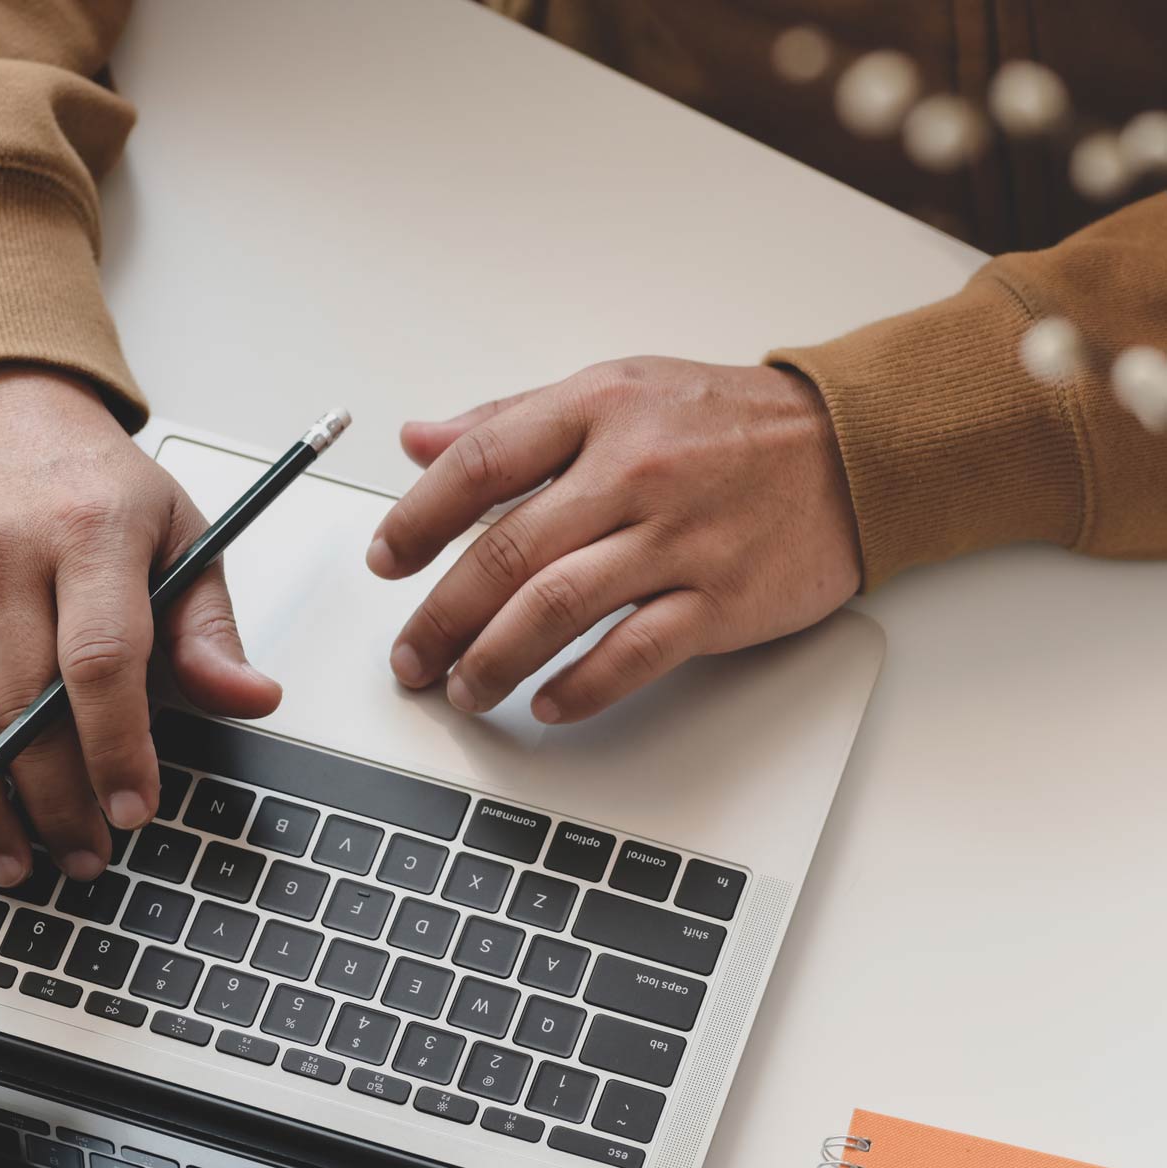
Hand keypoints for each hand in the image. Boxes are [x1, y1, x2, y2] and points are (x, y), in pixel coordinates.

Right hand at [0, 367, 279, 884]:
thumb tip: (252, 699)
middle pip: (24, 705)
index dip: (119, 749)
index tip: (134, 809)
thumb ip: (207, 624)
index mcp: (87, 532)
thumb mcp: (173, 526)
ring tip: (14, 861)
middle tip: (87, 855)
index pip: (101, 661)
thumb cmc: (84, 475)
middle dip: (58, 801)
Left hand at [367, 358, 860, 721]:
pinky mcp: (722, 598)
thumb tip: (417, 440)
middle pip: (506, 552)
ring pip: (557, 607)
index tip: (385, 561)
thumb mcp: (614, 391)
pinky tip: (545, 703)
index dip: (418, 519)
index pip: (480, 463)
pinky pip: (634, 652)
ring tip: (461, 689)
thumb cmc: (724, 422)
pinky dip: (580, 687)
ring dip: (492, 660)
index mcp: (597, 409)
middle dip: (441, 616)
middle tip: (410, 657)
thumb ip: (511, 420)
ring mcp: (679, 538)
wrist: (854, 450)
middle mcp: (634, 471)